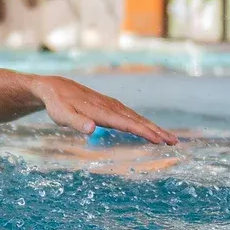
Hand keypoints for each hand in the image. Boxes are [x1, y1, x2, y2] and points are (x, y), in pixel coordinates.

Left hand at [30, 76, 177, 144]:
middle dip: (156, 131)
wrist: (55, 87)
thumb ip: (76, 122)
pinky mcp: (110, 105)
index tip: (159, 140)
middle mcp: (110, 106)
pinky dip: (144, 123)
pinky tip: (150, 129)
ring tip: (169, 138)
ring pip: (137, 117)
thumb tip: (90, 128)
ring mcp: (111, 105)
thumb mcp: (62, 115)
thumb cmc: (58, 104)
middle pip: (137, 120)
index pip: (126, 123)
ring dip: (154, 127)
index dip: (143, 132)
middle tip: (174, 142)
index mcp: (101, 111)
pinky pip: (131, 116)